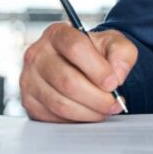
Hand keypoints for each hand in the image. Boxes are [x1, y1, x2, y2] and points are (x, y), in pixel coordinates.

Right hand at [20, 23, 136, 121]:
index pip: (75, 48)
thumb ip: (122, 53)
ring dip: (88, 111)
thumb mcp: (115, 44)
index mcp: (58, 33)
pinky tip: (89, 112)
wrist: (82, 66)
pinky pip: (53, 117)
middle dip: (96, 97)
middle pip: (67, 80)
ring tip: (105, 109)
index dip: (97, 69)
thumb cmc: (96, 53)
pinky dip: (76, 119)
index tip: (113, 83)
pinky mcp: (29, 101)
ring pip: (60, 103)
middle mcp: (38, 54)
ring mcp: (29, 79)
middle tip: (114, 102)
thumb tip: (117, 74)